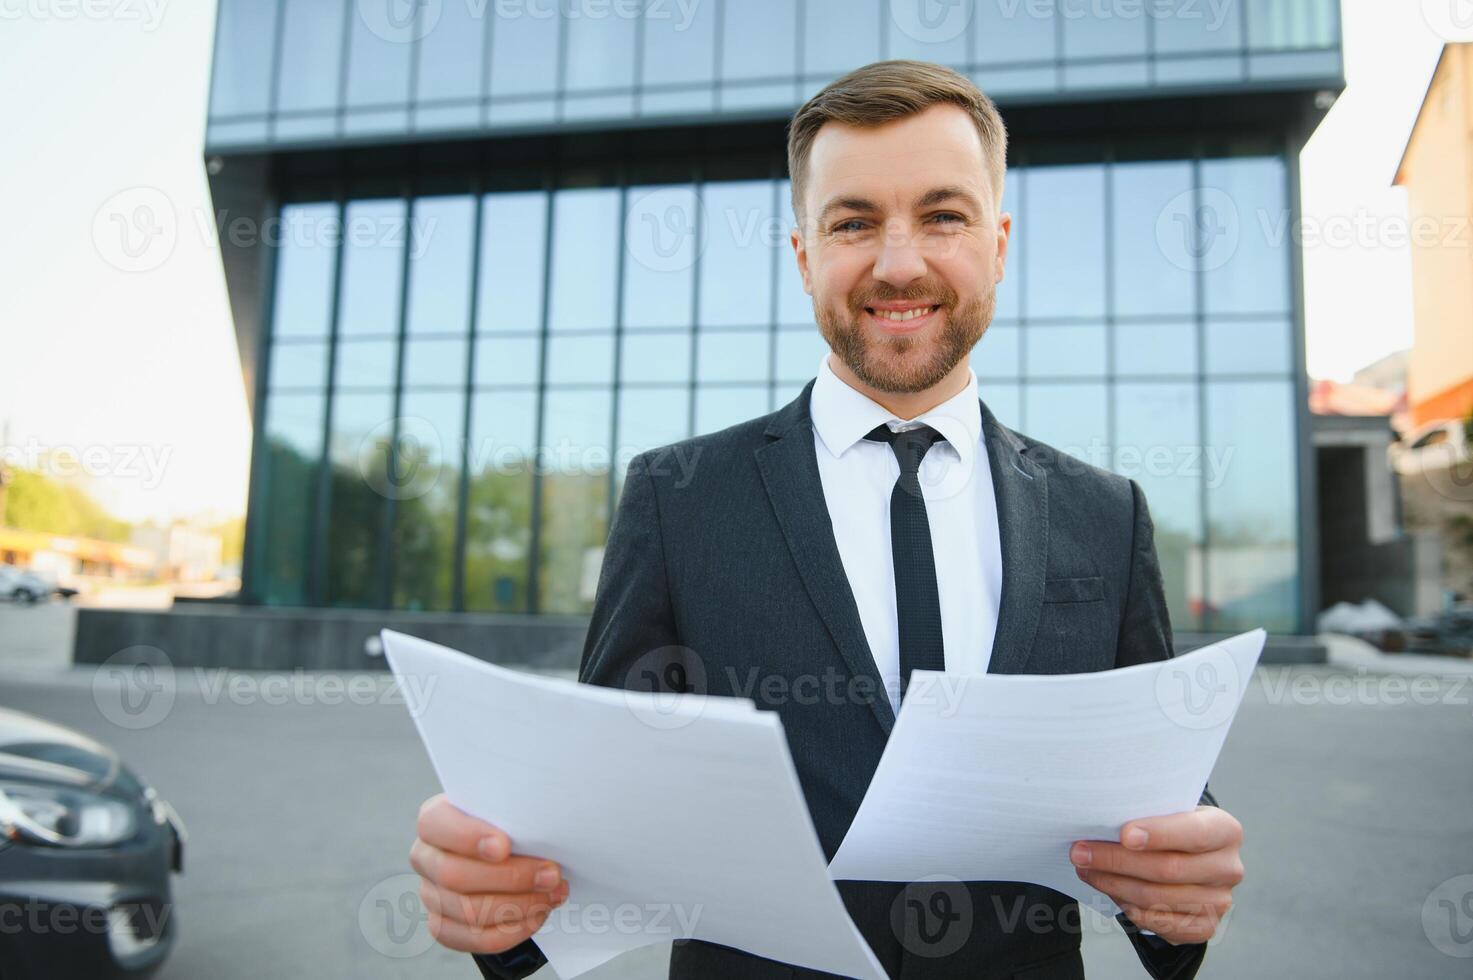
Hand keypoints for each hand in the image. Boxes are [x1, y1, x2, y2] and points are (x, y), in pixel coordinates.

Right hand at [410, 793, 568, 954]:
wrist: (510, 853)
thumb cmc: (509, 824)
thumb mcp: (509, 808)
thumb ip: (514, 812)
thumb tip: (543, 823)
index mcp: (434, 819)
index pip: (434, 825)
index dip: (468, 837)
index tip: (504, 846)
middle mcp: (425, 857)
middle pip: (454, 876)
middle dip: (510, 878)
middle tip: (551, 874)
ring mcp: (432, 895)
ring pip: (467, 911)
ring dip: (519, 905)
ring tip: (552, 894)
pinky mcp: (444, 926)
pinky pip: (475, 938)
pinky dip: (512, 931)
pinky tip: (537, 915)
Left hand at [1070, 805, 1242, 944]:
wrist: (1190, 858)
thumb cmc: (1171, 828)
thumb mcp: (1168, 812)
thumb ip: (1146, 814)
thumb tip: (1098, 821)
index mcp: (1225, 830)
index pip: (1193, 833)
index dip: (1159, 834)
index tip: (1124, 834)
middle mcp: (1228, 867)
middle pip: (1167, 869)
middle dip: (1116, 860)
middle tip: (1079, 853)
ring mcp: (1219, 901)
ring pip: (1156, 897)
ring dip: (1113, 884)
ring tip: (1086, 870)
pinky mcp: (1205, 927)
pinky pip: (1158, 922)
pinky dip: (1128, 907)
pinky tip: (1110, 891)